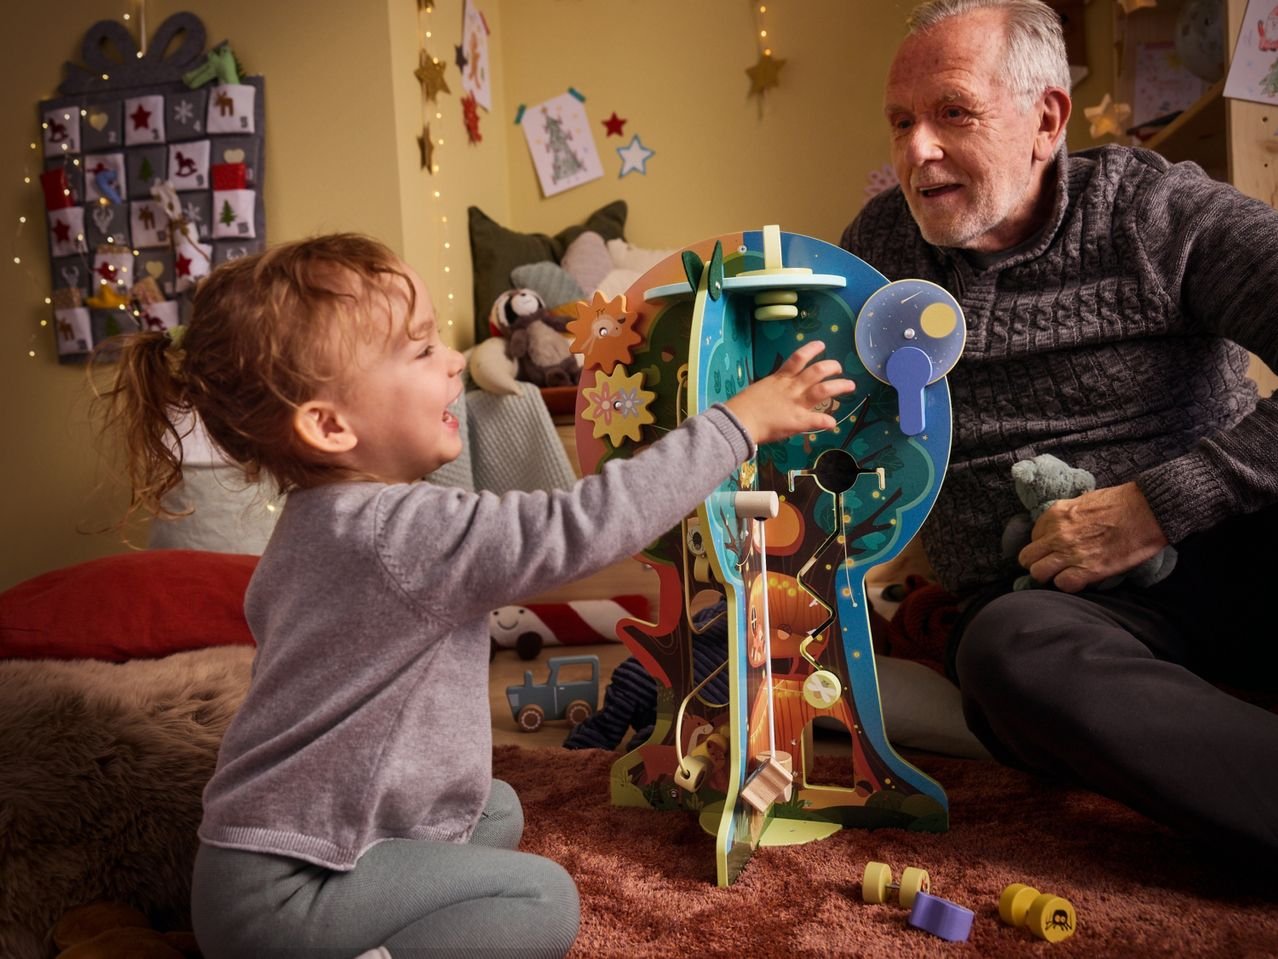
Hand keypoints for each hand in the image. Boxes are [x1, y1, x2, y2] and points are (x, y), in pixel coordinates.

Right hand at [723, 340, 855, 445]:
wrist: (739, 420)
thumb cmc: (743, 406)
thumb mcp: (758, 391)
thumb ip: (770, 390)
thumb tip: (773, 394)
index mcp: (780, 379)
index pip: (798, 358)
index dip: (812, 349)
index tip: (821, 345)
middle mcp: (791, 388)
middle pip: (817, 371)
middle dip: (831, 367)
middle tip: (839, 368)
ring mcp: (797, 403)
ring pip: (823, 390)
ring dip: (839, 386)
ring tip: (850, 385)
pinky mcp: (798, 421)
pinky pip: (817, 420)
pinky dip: (826, 421)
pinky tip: (832, 423)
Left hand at [1017, 482, 1168, 592]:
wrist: (1149, 510)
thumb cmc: (1121, 502)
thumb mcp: (1083, 500)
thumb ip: (1065, 516)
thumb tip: (1057, 527)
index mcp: (1055, 514)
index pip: (1033, 538)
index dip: (1044, 546)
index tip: (1055, 548)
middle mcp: (1057, 534)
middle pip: (1027, 558)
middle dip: (1038, 563)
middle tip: (1054, 565)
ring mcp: (1070, 552)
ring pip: (1038, 573)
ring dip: (1050, 576)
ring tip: (1065, 573)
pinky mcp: (1088, 569)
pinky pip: (1063, 585)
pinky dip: (1069, 585)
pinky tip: (1080, 579)